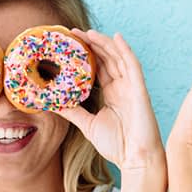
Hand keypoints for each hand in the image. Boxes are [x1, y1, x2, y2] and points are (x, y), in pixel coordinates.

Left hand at [58, 29, 162, 170]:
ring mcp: (132, 87)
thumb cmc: (117, 145)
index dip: (86, 54)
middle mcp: (122, 87)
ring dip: (104, 43)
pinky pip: (133, 65)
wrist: (135, 160)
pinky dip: (125, 50)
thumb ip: (73, 111)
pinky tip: (117, 37)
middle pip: (107, 58)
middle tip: (72, 33)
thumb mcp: (87, 125)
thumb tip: (51, 103)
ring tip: (88, 32)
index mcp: (112, 94)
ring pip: (118, 57)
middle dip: (92, 44)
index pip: (99, 68)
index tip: (69, 44)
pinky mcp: (140, 90)